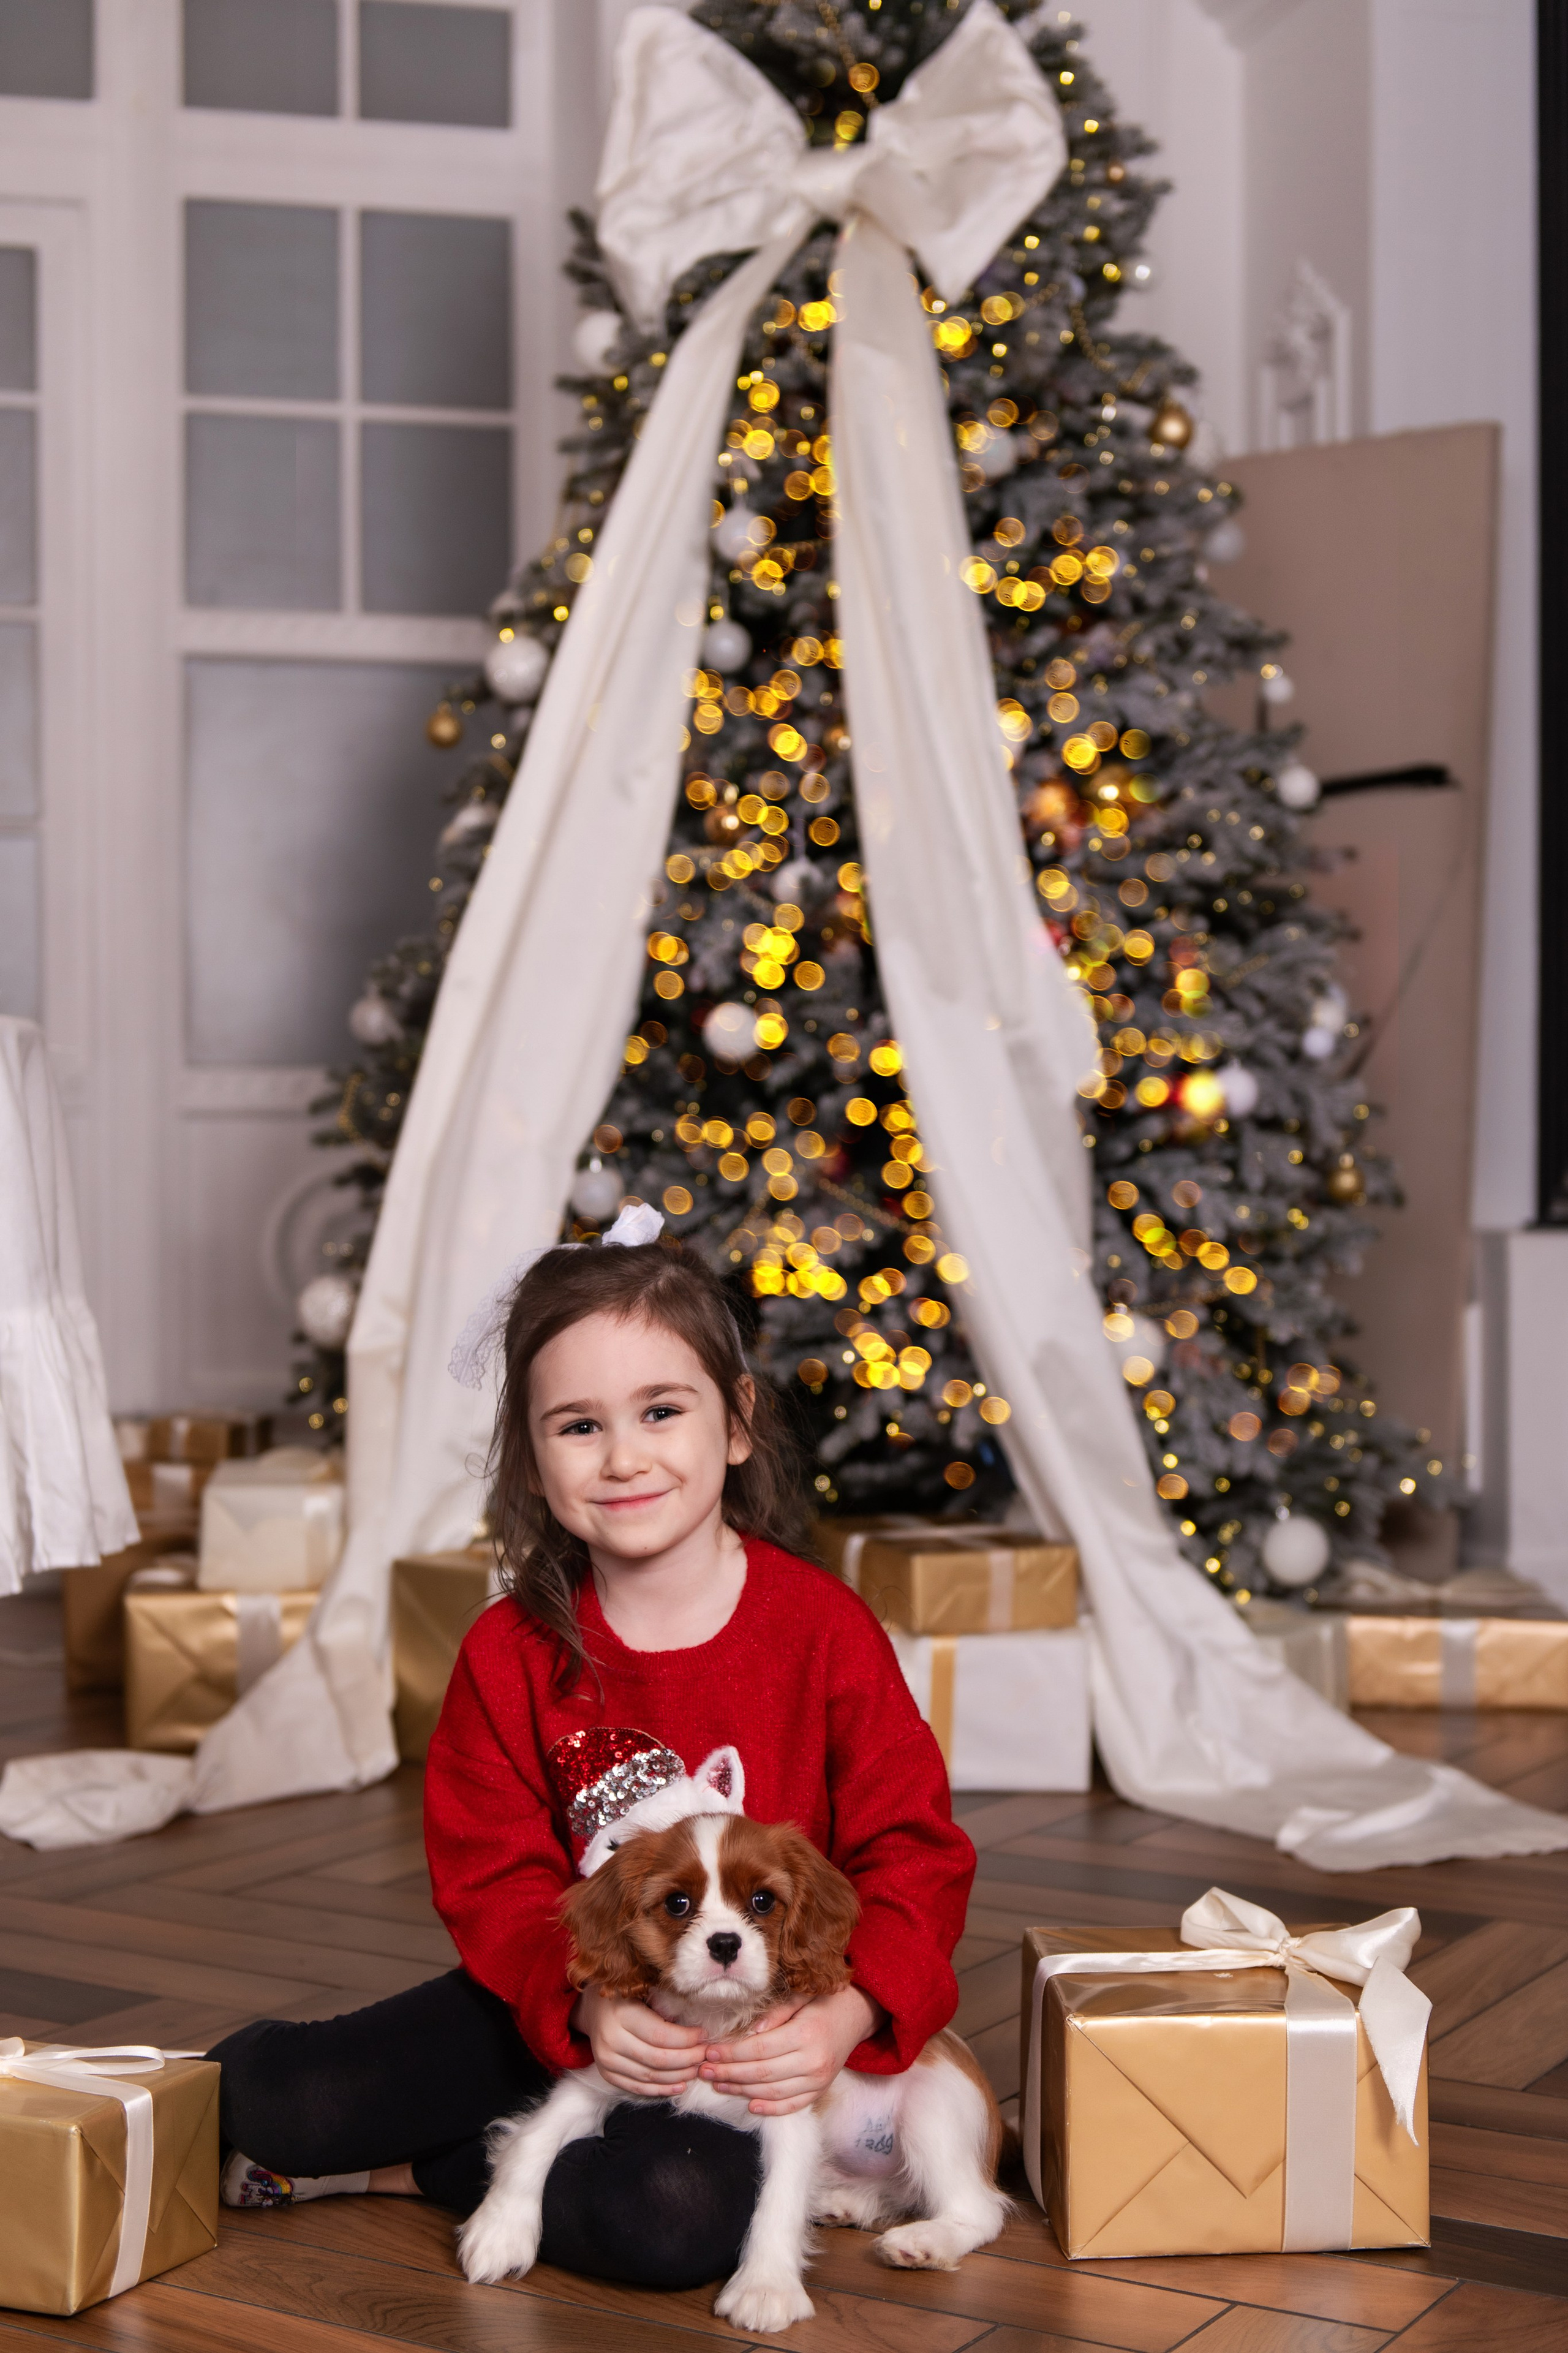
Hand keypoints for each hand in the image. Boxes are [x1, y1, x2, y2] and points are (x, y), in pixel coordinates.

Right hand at [573, 1987, 705, 2098]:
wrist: (593, 2008)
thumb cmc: (624, 1994)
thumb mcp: (641, 1990)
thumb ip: (665, 2007)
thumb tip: (697, 2027)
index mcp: (620, 2014)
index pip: (660, 2035)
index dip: (686, 2039)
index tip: (704, 2035)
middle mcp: (610, 2040)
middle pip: (658, 2059)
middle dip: (687, 2059)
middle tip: (706, 2054)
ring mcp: (606, 2061)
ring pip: (650, 2077)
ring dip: (678, 2076)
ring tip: (697, 2070)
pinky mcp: (606, 2074)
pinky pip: (637, 2088)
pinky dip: (661, 2090)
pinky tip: (679, 2086)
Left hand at [699, 1984, 883, 2115]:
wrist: (855, 2016)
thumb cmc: (822, 2002)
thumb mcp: (798, 1998)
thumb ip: (773, 2015)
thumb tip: (748, 2034)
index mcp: (805, 2034)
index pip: (759, 2049)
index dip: (731, 2053)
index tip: (709, 2052)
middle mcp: (813, 2061)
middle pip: (762, 2074)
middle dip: (729, 2073)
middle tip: (704, 2071)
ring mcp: (819, 2080)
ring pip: (773, 2093)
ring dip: (742, 2091)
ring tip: (719, 2085)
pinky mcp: (821, 2091)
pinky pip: (792, 2105)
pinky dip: (770, 2109)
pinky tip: (750, 2105)